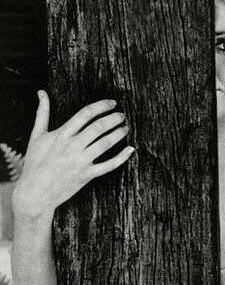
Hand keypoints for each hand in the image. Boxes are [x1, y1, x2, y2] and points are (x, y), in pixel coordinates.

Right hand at [12, 90, 133, 216]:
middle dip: (113, 118)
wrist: (35, 192)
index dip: (101, 106)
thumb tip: (42, 92)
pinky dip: (121, 157)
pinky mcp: (87, 175)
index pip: (85, 114)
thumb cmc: (35, 163)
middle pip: (98, 127)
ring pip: (105, 144)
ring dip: (118, 133)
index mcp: (61, 134)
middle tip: (122, 115)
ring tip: (125, 127)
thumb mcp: (36, 136)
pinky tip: (130, 149)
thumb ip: (42, 113)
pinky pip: (108, 165)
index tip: (112, 103)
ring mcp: (80, 161)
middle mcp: (72, 146)